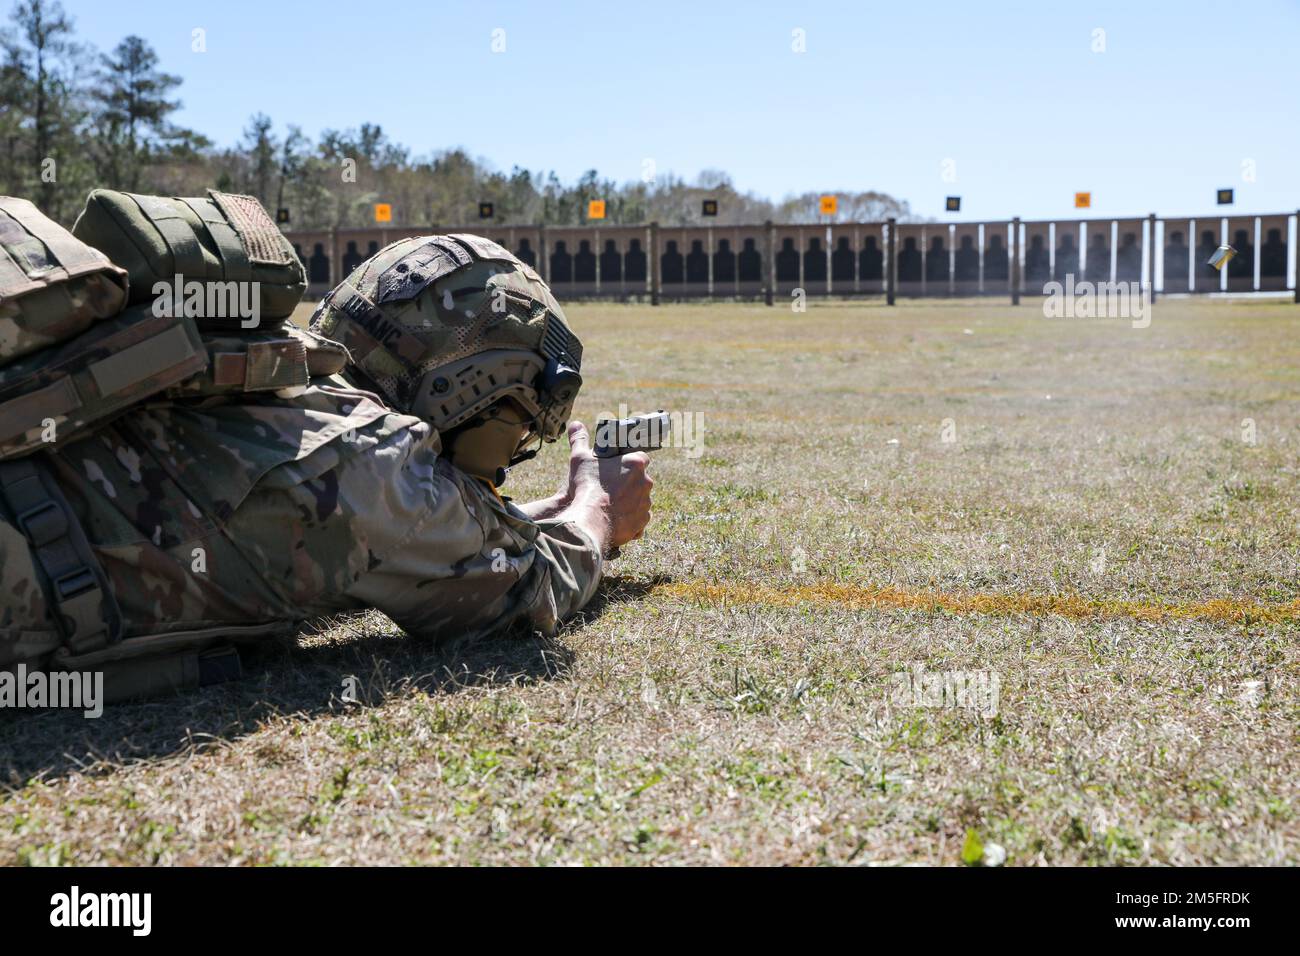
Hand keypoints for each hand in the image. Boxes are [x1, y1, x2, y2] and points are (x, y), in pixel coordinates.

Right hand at [557, 420, 653, 552]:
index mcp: (635, 463)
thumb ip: (580, 440)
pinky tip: (615, 518)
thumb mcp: (580, 459)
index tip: (618, 468)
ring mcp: (646, 503)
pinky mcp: (642, 522)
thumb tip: (576, 424)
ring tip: (610, 504)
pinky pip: (638, 518)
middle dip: (628, 482)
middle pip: (640, 479)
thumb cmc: (587, 486)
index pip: (640, 458)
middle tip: (610, 487)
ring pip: (639, 499)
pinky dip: (629, 518)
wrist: (590, 519)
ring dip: (629, 500)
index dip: (628, 462)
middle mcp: (646, 482)